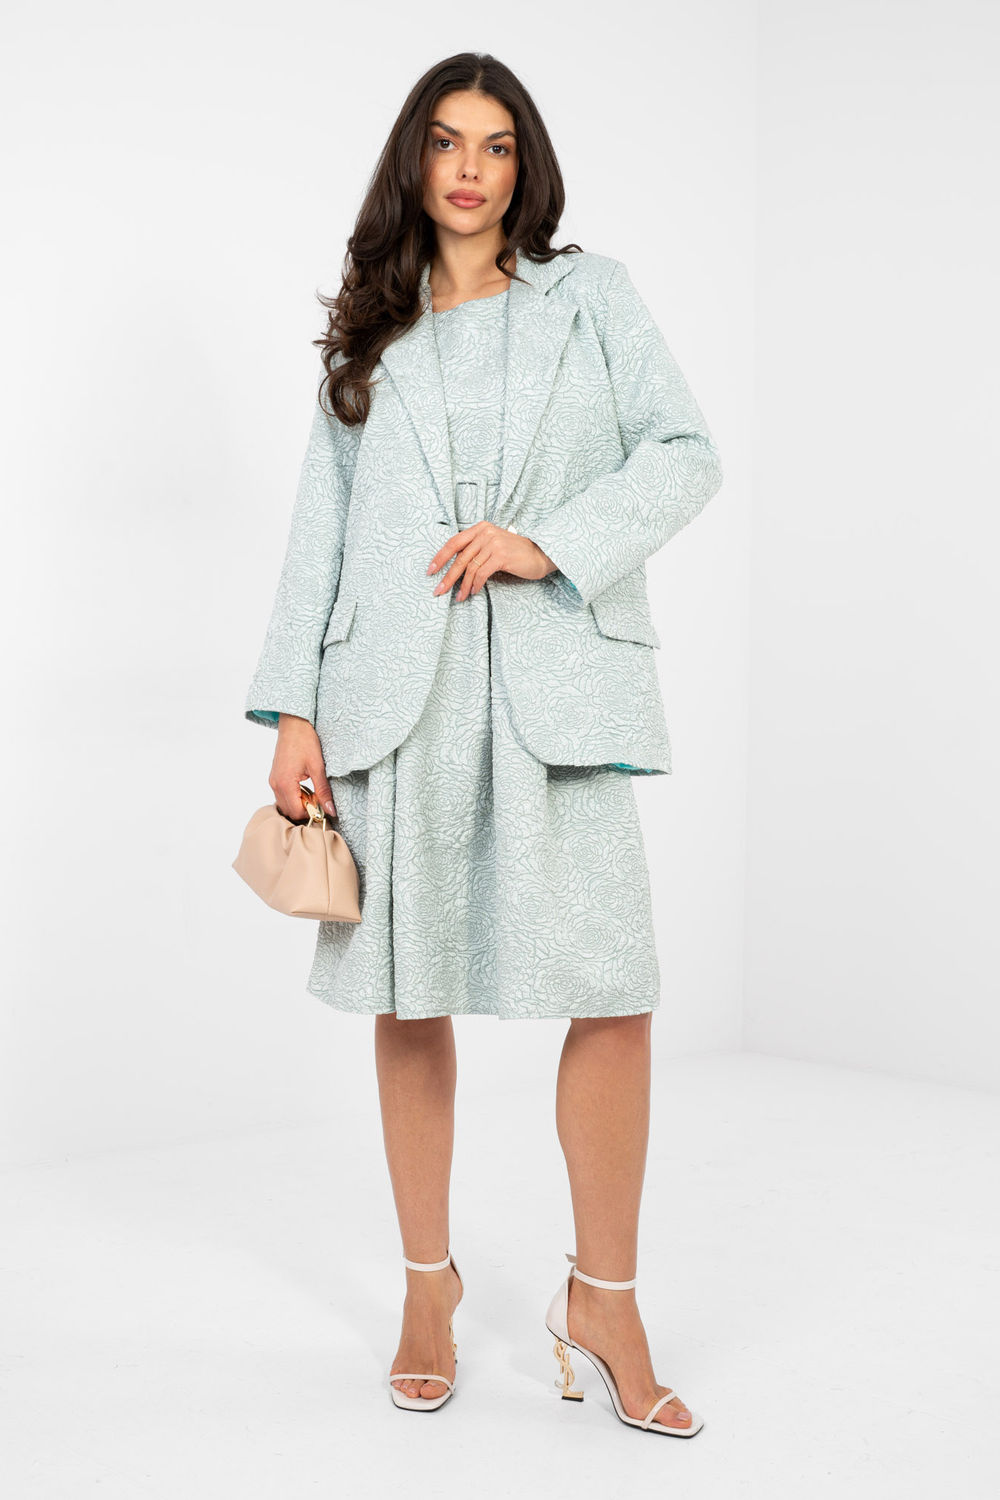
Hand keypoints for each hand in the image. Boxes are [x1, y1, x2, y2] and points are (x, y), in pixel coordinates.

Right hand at [270, 714, 336, 820]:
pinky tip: (305, 788)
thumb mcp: (318, 767)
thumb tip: (330, 810)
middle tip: (319, 800)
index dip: (311, 813)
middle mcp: (275, 784)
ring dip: (299, 804)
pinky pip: (282, 795)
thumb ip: (323, 791)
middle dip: (305, 810)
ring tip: (313, 793)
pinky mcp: (275, 777)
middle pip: (289, 811)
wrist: (294, 723)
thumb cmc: (305, 741)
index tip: (323, 807)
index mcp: (284, 783)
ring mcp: (273, 780)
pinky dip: (294, 796)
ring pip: (285, 804)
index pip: (296, 812)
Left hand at [426, 522, 556, 601]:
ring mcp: (493, 543)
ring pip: (469, 567)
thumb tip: (454, 568)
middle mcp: (485, 533)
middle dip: (447, 576)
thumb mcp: (493, 546)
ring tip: (459, 597)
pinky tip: (473, 592)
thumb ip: (476, 550)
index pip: (453, 542)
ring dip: (462, 585)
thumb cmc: (516, 553)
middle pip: (459, 557)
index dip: (440, 558)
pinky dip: (475, 585)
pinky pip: (481, 573)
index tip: (430, 571)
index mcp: (480, 528)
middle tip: (438, 590)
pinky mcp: (501, 555)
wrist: (541, 555)